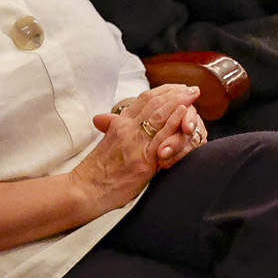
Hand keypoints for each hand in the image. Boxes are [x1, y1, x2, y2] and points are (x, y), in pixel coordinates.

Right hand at [73, 84, 199, 214]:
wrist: (85, 190)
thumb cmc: (94, 172)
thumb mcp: (104, 144)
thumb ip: (110, 130)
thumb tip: (104, 120)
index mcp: (118, 124)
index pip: (143, 99)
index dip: (162, 91)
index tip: (176, 87)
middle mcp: (127, 128)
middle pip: (154, 102)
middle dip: (175, 92)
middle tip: (191, 88)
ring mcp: (135, 143)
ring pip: (159, 115)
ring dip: (179, 101)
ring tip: (192, 94)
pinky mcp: (143, 160)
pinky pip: (161, 136)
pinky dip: (174, 121)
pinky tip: (185, 112)